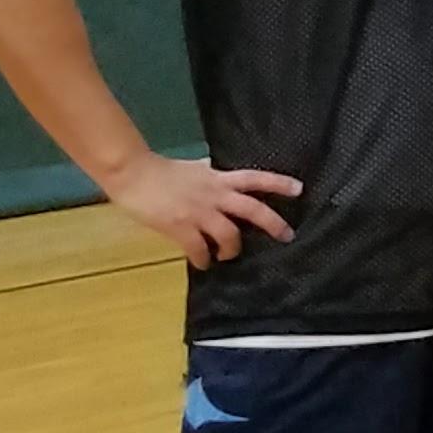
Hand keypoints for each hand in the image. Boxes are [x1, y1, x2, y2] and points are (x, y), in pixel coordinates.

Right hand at [100, 151, 297, 268]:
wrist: (133, 174)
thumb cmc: (161, 171)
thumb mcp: (194, 169)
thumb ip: (210, 175)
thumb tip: (214, 173)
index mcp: (218, 178)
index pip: (255, 178)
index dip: (278, 183)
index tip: (299, 189)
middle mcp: (215, 195)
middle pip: (252, 209)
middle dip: (273, 223)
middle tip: (287, 235)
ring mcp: (199, 212)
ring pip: (229, 234)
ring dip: (232, 249)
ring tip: (228, 255)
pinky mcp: (180, 227)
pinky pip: (199, 249)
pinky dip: (203, 259)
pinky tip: (202, 263)